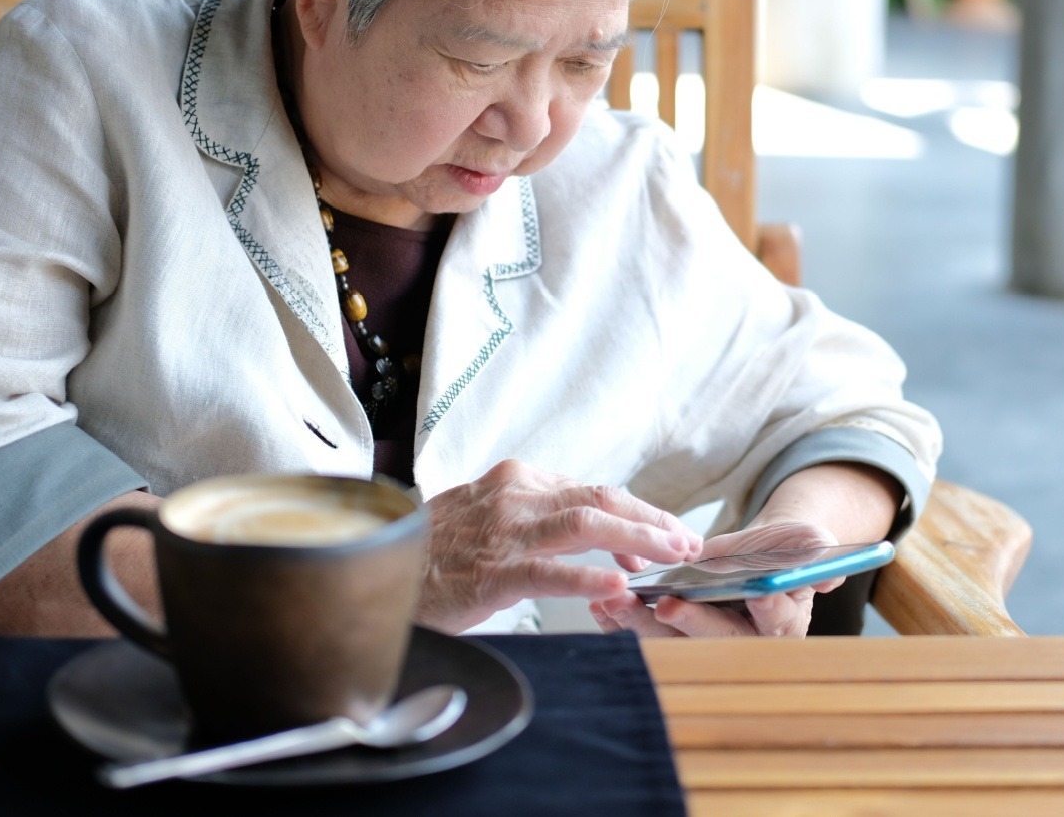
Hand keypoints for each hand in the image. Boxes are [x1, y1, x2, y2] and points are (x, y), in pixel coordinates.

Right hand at [417, 458, 702, 632]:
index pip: (592, 489)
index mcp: (517, 479)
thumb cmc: (433, 549)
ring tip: (670, 556)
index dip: (635, 513)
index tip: (664, 534)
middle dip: (651, 520)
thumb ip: (532, 513)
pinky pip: (548, 571)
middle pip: (600, 498)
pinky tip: (617, 584)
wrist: (376, 565)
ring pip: (585, 523)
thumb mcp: (485, 513)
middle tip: (687, 541)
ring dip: (637, 538)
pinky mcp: (491, 570)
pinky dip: (586, 576)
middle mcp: (515, 495)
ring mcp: (504, 531)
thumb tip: (586, 524)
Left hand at [589, 517, 838, 638]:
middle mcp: (743, 644)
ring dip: (641, 625)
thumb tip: (830, 572)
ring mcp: (703, 644)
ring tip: (616, 601)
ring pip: (672, 644)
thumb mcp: (806, 542)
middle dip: (688, 622)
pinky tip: (601, 607)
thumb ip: (814, 552)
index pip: (778, 622)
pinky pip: (644, 637)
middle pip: (716, 640)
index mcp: (784, 625)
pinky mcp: (671, 638)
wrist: (757, 554)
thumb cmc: (783, 549)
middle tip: (664, 604)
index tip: (756, 594)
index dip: (769, 609)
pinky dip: (620, 623)